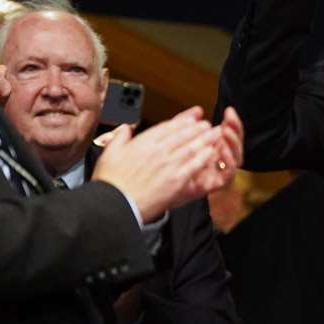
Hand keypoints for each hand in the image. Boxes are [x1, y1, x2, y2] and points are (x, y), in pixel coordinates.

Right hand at [90, 107, 226, 222]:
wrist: (115, 204)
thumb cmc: (110, 182)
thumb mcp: (109, 153)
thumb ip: (119, 137)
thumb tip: (125, 128)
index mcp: (142, 143)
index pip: (167, 128)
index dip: (182, 122)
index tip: (191, 118)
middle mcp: (158, 151)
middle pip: (182, 135)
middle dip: (197, 128)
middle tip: (207, 125)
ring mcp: (169, 165)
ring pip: (191, 147)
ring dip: (205, 139)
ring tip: (215, 134)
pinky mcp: (176, 180)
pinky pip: (194, 165)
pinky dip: (204, 157)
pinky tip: (212, 152)